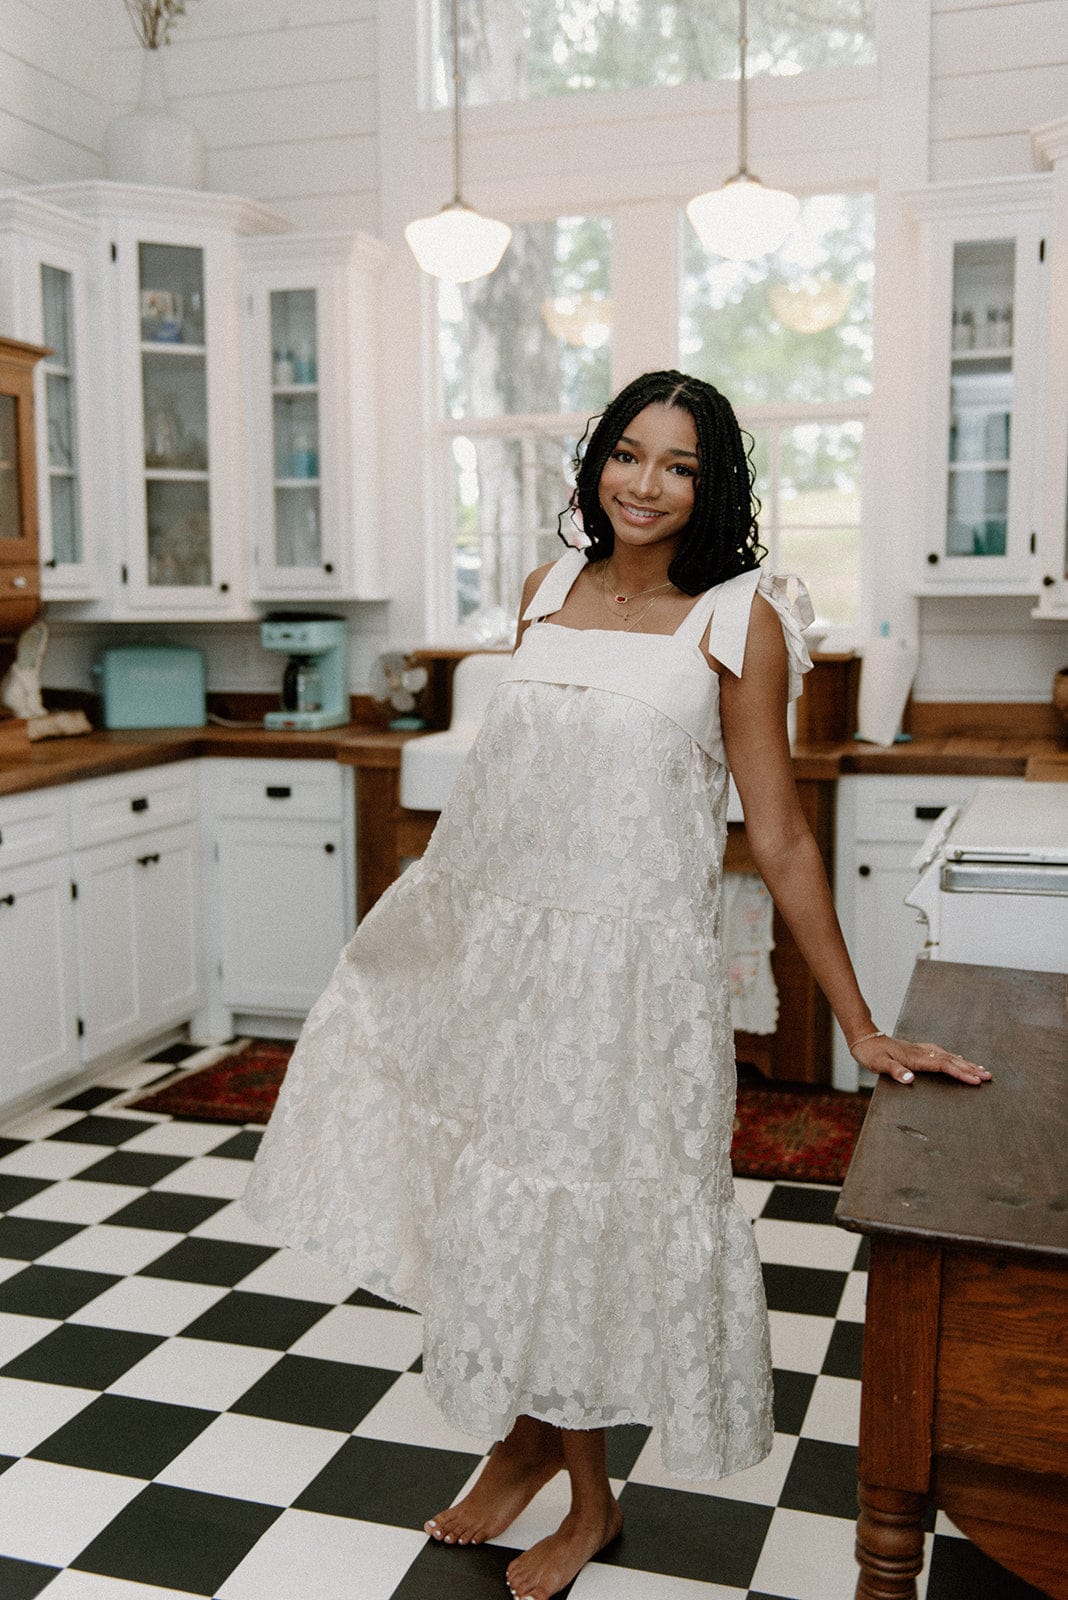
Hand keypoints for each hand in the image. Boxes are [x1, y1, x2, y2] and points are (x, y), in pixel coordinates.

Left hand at [850, 1033, 991, 1086]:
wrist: (864, 1038)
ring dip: (966, 1064)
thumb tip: (910, 1078)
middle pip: (951, 1060)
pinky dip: (955, 1059)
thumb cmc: (870, 1053)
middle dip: (970, 1069)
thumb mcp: (878, 1064)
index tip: (975, 1080)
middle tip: (988, 1076)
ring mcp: (921, 1050)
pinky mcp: (919, 1050)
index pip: (943, 1065)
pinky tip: (959, 1060)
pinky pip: (942, 1054)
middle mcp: (922, 1052)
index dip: (960, 1073)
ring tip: (981, 1069)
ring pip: (949, 1057)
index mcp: (916, 1057)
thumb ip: (895, 1071)